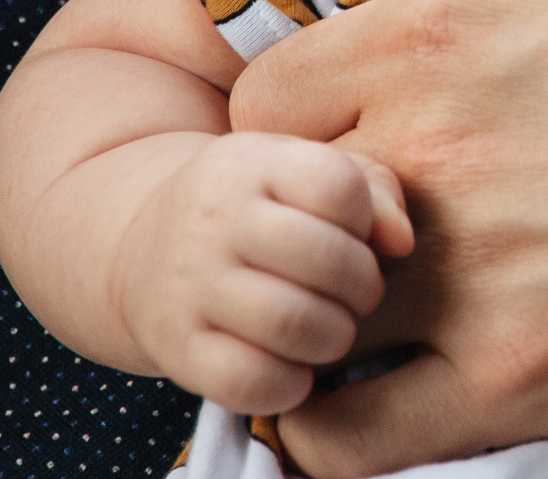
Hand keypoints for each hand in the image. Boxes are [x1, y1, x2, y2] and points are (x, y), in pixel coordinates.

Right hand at [113, 133, 413, 414]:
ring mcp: (189, 285)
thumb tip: (402, 242)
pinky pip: (250, 381)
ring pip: (292, 324)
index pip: (337, 186)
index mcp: (253, 164)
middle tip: (358, 295)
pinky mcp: (176, 347)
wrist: (146, 248)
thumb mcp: (306, 174)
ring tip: (331, 329)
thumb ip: (373, 191)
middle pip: (324, 259)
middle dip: (363, 287)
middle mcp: (214, 220)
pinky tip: (293, 365)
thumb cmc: (259, 210)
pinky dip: (290, 384)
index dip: (365, 219)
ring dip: (334, 336)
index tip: (354, 235)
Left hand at [230, 0, 547, 478]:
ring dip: (314, 312)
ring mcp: (478, 279)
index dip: (292, 113)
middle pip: (271, 209)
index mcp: (437, 35)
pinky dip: (343, 427)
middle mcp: (434, 157)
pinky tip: (388, 386)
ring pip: (300, 321)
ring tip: (369, 300)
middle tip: (366, 208)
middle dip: (303, 209)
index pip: (261, 99)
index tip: (349, 121)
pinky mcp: (533, 379)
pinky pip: (359, 442)